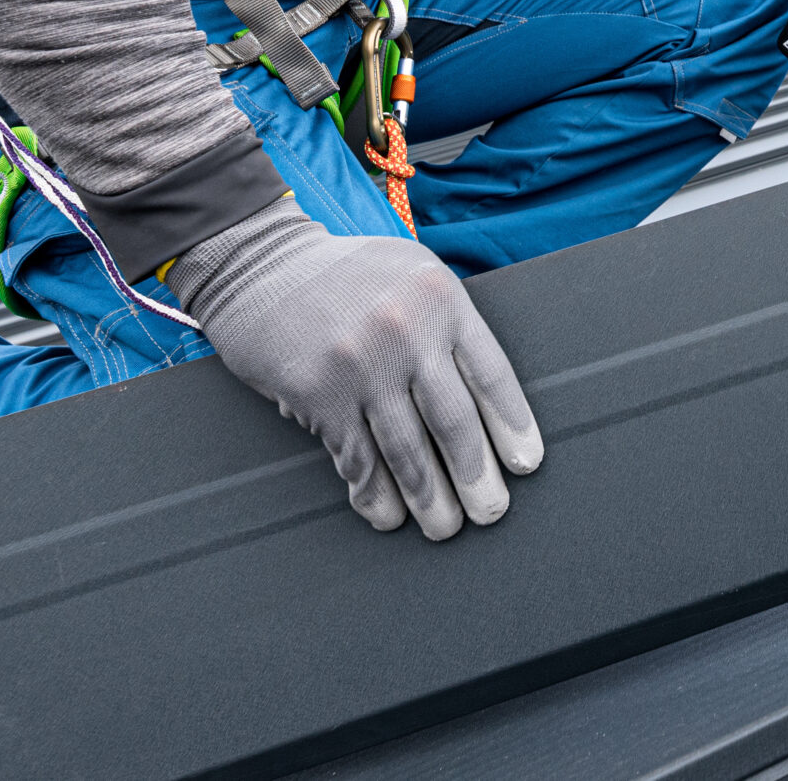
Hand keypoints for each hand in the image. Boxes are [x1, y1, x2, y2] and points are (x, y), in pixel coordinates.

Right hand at [170, 199, 542, 539]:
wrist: (261, 261)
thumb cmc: (348, 275)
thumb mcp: (414, 275)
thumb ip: (449, 325)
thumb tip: (484, 402)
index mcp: (442, 298)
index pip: (491, 374)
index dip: (511, 426)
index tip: (526, 463)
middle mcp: (406, 330)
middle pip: (454, 421)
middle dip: (476, 476)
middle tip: (490, 511)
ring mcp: (360, 364)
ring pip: (406, 449)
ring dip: (428, 497)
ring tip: (444, 526)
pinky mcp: (317, 392)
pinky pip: (355, 457)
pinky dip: (373, 493)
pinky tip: (387, 514)